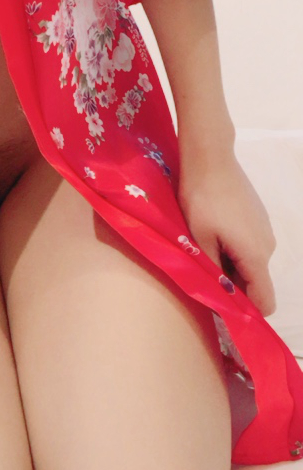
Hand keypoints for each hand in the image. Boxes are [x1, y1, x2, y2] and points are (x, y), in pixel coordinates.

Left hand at [177, 150, 277, 316]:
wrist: (210, 157)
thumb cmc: (202, 199)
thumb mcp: (200, 239)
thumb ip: (213, 272)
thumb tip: (222, 297)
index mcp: (256, 256)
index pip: (265, 302)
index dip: (246, 312)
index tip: (221, 308)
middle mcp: (268, 247)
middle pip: (254, 283)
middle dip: (231, 286)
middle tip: (202, 275)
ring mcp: (265, 230)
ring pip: (249, 263)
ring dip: (229, 265)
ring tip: (203, 250)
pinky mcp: (258, 217)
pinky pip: (248, 245)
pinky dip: (232, 248)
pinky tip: (211, 233)